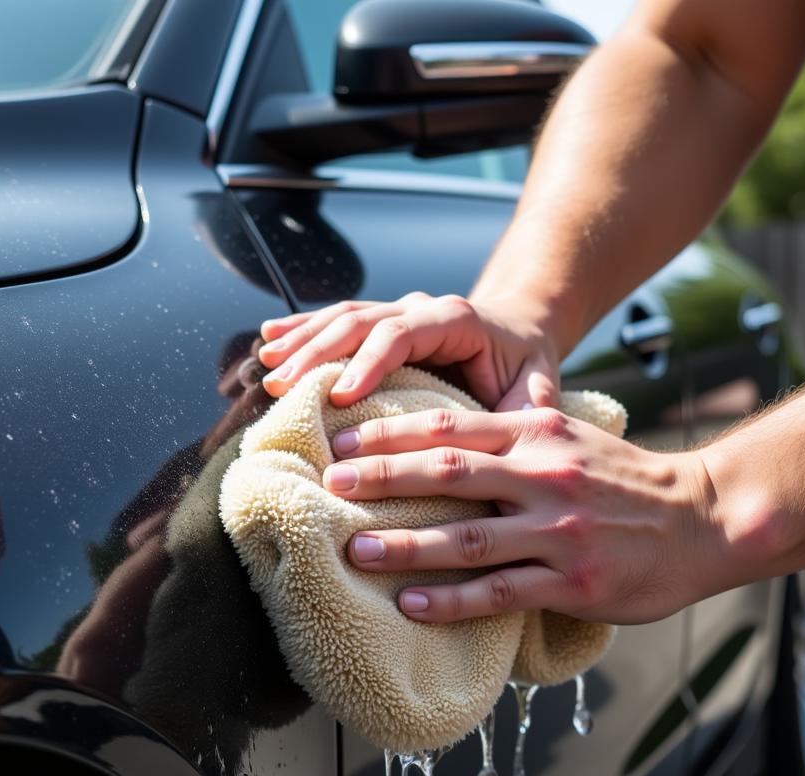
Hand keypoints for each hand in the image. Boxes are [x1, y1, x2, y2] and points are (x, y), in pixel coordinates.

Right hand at [258, 292, 560, 411]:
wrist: (519, 332)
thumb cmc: (526, 366)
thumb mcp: (538, 386)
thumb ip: (531, 407)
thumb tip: (522, 439)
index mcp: (455, 319)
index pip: (402, 334)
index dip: (368, 363)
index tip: (339, 396)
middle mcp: (420, 309)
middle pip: (359, 321)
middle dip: (318, 352)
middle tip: (282, 385)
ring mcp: (397, 313)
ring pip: (341, 318)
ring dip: (302, 342)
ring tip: (266, 368)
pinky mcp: (381, 327)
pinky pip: (336, 322)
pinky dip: (301, 331)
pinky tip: (269, 341)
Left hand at [321, 407, 714, 624]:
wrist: (702, 517)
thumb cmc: (627, 481)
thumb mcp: (573, 439)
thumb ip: (515, 438)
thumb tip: (445, 445)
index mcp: (540, 434)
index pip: (451, 426)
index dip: (390, 431)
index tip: (342, 437)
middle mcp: (544, 476)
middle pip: (448, 474)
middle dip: (381, 478)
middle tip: (331, 484)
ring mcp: (558, 531)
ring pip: (466, 538)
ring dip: (404, 545)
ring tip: (354, 551)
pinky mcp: (572, 581)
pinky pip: (500, 591)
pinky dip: (452, 599)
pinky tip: (412, 605)